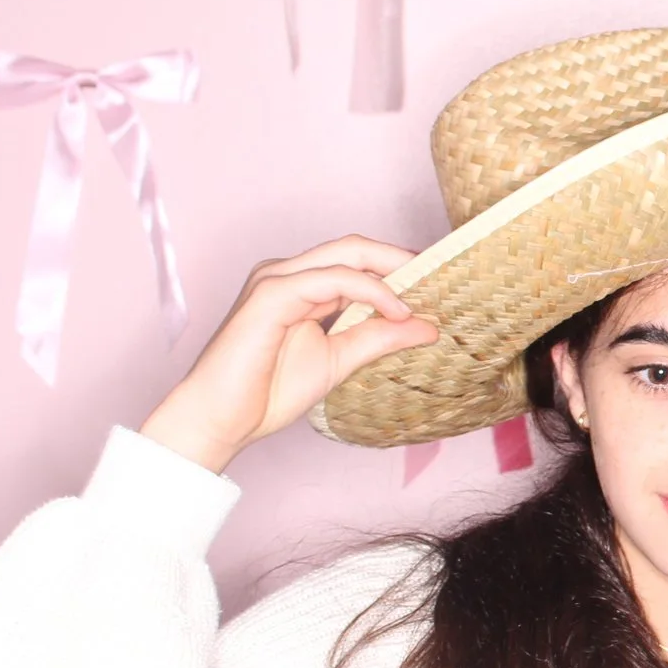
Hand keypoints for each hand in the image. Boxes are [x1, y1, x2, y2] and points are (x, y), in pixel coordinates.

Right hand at [140, 237, 438, 472]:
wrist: (220, 420)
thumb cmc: (267, 392)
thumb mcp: (341, 360)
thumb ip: (380, 338)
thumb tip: (429, 327)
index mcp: (302, 286)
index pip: (357, 261)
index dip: (399, 266)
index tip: (441, 284)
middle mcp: (288, 274)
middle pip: (356, 247)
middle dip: (403, 258)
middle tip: (446, 278)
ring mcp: (277, 279)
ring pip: (347, 255)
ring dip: (393, 272)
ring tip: (427, 297)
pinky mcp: (271, 294)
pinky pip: (332, 279)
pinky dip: (371, 291)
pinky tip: (397, 310)